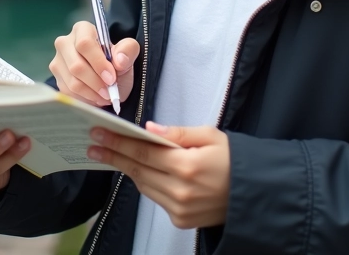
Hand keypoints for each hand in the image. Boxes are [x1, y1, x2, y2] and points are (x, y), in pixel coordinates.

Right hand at [49, 21, 139, 107]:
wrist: (107, 78)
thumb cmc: (115, 62)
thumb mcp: (128, 54)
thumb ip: (128, 51)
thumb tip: (120, 59)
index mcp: (82, 30)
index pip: (85, 44)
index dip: (98, 63)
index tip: (111, 78)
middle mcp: (65, 43)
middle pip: (76, 65)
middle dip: (95, 82)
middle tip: (109, 91)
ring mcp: (58, 61)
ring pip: (72, 82)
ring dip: (91, 93)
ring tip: (105, 96)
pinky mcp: (56, 79)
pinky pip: (68, 93)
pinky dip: (85, 99)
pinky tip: (95, 97)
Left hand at [86, 122, 229, 228]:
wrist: (255, 194)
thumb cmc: (234, 160)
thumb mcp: (210, 136)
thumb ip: (177, 133)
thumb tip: (149, 129)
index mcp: (187, 165)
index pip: (142, 152)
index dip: (117, 143)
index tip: (98, 134)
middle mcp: (180, 190)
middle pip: (137, 169)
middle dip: (113, 155)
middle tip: (93, 144)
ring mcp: (179, 208)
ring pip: (143, 185)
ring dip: (128, 169)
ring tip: (112, 154)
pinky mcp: (180, 220)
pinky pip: (155, 198)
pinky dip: (146, 183)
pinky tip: (141, 171)